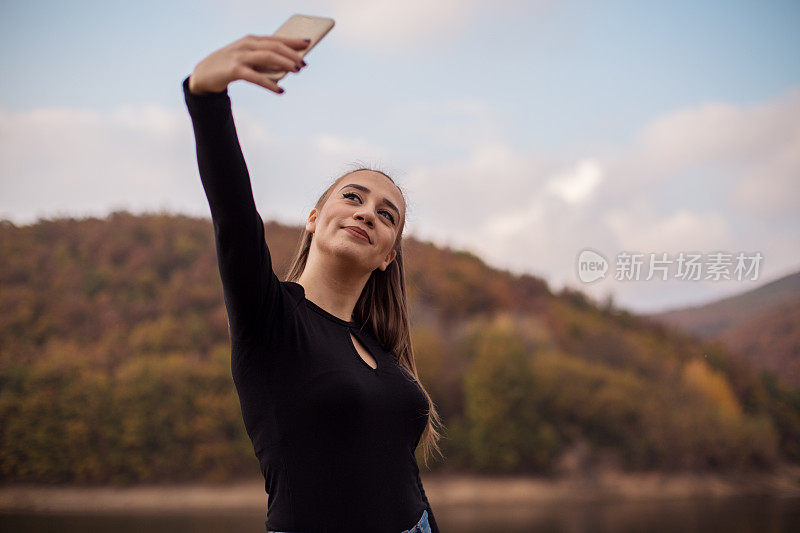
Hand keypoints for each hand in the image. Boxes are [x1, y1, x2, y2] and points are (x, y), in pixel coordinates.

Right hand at [188, 34, 309, 94]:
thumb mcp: (248, 60)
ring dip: (285, 64)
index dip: (292, 40)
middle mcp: (246, 45)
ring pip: (268, 57)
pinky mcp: (234, 70)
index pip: (276, 38)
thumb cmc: (231, 67)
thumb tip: (287, 69)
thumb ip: (265, 62)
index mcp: (251, 40)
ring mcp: (240, 56)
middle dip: (291, 54)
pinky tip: (281, 91)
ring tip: (297, 71)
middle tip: (304, 63)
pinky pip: (256, 77)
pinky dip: (270, 84)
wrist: (204, 74)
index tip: (309, 42)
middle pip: (274, 47)